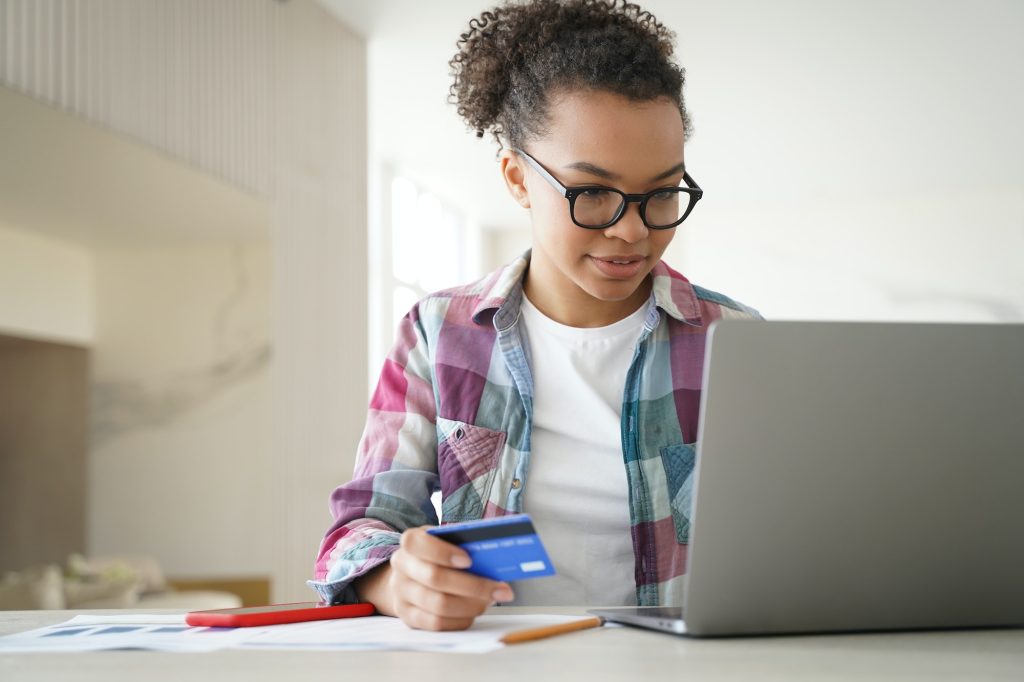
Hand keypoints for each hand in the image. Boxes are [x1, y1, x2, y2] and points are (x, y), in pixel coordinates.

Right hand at [363, 525, 514, 630]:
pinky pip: (437, 623)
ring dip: (471, 604)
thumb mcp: (446, 541)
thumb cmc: (437, 555)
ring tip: (491, 600)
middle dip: (472, 585)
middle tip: (501, 589)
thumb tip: (494, 555)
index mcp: (410, 542)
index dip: (444, 553)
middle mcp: (401, 567)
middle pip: (435, 578)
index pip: (418, 544)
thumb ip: (463, 543)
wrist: (411, 577)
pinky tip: (475, 611)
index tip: (469, 560)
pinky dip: (461, 619)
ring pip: (439, 604)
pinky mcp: (408, 617)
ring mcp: (401, 594)